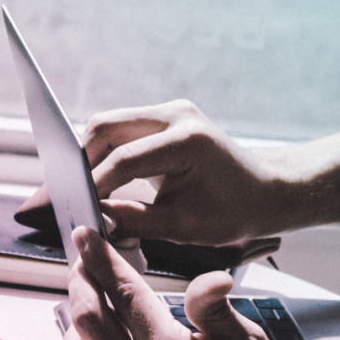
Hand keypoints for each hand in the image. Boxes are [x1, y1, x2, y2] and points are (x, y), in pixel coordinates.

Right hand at [82, 100, 277, 243]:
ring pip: (107, 125)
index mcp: (187, 141)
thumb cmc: (234, 211)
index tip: (79, 209)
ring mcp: (169, 112)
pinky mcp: (163, 118)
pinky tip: (102, 179)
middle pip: (105, 128)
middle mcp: (176, 115)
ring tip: (87, 189)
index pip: (123, 159)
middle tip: (74, 195)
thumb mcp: (183, 227)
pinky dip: (105, 153)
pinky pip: (120, 129)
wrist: (265, 190)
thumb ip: (134, 221)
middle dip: (83, 162)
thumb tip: (94, 218)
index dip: (94, 185)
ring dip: (91, 156)